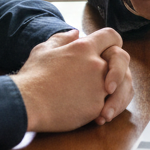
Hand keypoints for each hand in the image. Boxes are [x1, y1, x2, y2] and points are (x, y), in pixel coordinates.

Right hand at [12, 28, 132, 132]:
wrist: (27, 104)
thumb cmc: (32, 77)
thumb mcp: (43, 50)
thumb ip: (62, 39)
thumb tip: (76, 32)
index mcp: (83, 47)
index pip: (111, 36)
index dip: (112, 42)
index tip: (109, 51)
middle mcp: (96, 64)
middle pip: (122, 59)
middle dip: (118, 68)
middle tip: (108, 80)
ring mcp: (99, 86)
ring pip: (121, 85)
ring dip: (115, 92)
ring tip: (102, 102)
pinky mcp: (97, 106)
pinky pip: (111, 106)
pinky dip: (107, 110)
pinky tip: (97, 117)